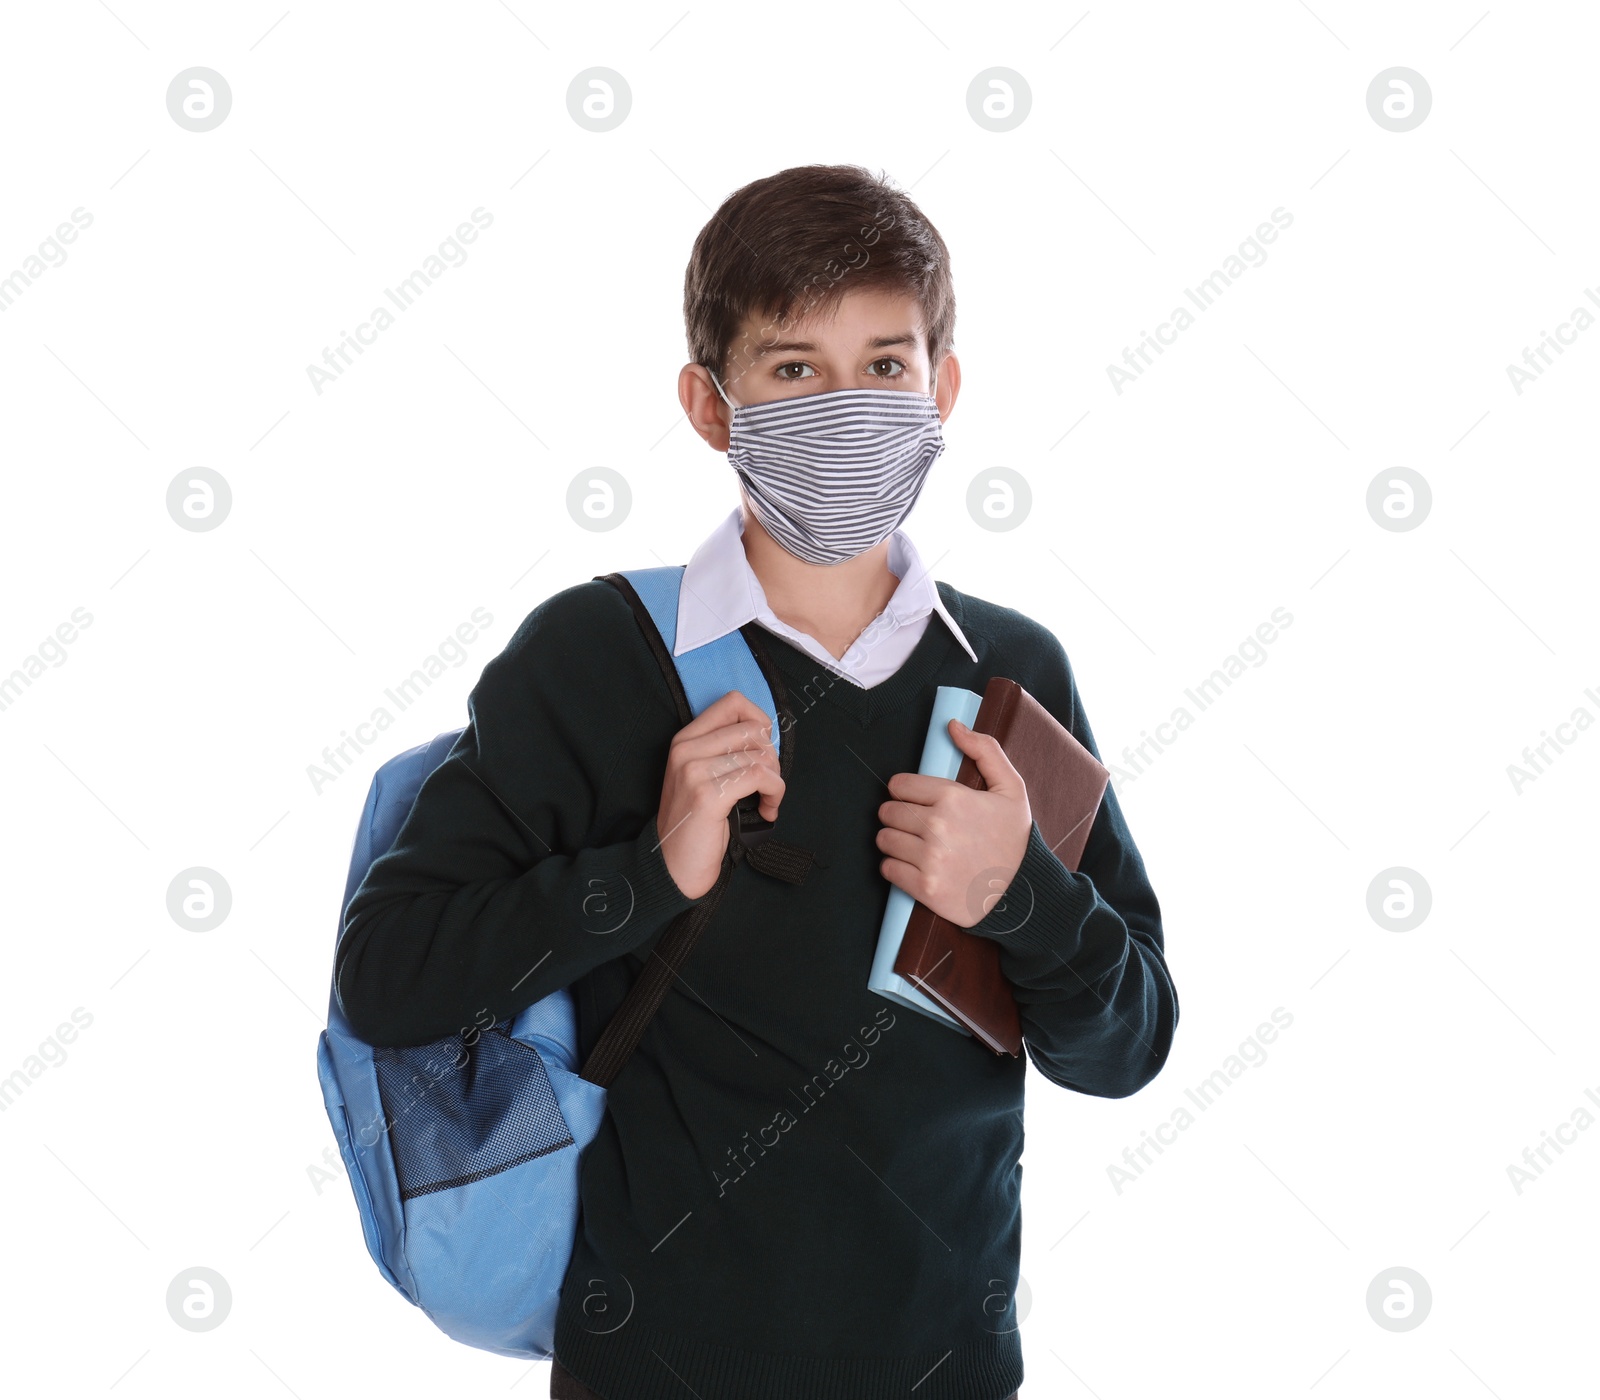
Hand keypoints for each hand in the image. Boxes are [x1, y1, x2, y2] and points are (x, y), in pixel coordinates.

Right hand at [655, 690, 783, 899]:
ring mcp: (694, 771)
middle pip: (753, 730)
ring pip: (760, 756)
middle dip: (772, 758)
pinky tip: (767, 811)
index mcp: (685, 740)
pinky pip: (760, 778)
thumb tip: (767, 738)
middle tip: (766, 784)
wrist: (672, 867)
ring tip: (767, 800)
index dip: (760, 722)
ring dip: (776, 781)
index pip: (733, 702)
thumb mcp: (703, 778)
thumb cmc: (695, 825)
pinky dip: (774, 794)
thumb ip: (726, 752)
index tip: (763, 751)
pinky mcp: (708, 795)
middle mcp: (686, 750)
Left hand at [876, 719, 1031, 927]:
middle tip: (916, 824)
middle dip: (898, 815)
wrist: (1023, 894)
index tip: (915, 800)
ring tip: (915, 844)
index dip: (905, 791)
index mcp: (953, 798)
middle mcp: (937, 827)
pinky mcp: (925, 888)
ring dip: (894, 841)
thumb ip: (984, 751)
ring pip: (884, 840)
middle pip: (888, 812)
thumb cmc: (1016, 841)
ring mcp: (930, 859)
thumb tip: (953, 726)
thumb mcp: (1011, 789)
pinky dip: (895, 867)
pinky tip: (914, 865)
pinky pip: (887, 869)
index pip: (899, 785)